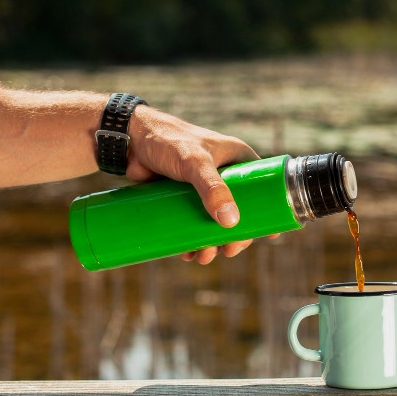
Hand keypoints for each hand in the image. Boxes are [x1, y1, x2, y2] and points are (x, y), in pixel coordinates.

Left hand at [126, 105, 263, 263]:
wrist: (128, 139)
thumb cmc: (167, 141)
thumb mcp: (194, 163)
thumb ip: (212, 189)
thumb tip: (231, 223)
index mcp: (238, 159)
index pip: (262, 188)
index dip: (267, 213)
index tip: (269, 236)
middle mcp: (225, 173)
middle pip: (239, 211)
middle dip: (234, 236)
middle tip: (227, 252)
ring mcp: (203, 187)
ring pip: (215, 221)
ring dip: (212, 242)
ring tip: (202, 257)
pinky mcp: (182, 197)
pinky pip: (194, 222)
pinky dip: (193, 239)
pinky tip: (188, 252)